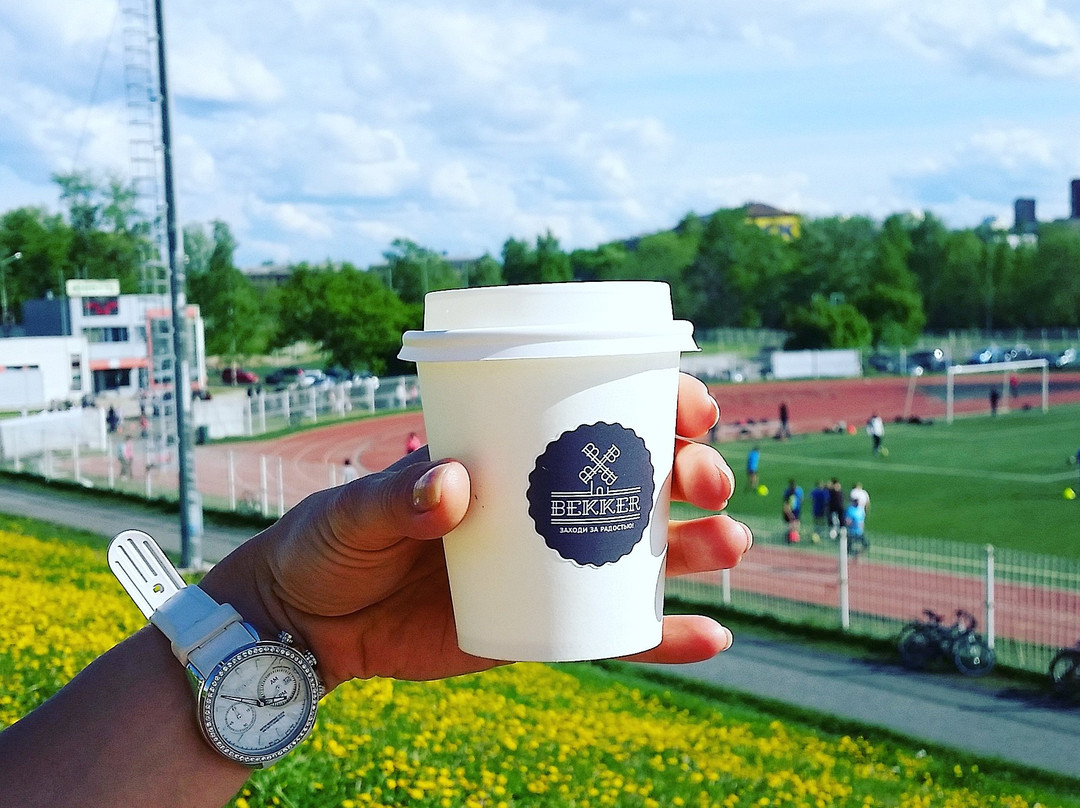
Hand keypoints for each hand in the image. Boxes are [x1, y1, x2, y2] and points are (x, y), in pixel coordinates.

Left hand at [201, 373, 750, 689]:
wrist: (310, 625)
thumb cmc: (331, 545)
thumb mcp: (355, 512)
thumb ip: (396, 498)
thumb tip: (454, 485)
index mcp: (508, 452)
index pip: (595, 410)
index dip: (657, 401)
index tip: (689, 408)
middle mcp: (541, 500)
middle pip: (640, 476)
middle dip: (690, 469)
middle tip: (706, 481)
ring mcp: (548, 563)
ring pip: (643, 550)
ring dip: (698, 544)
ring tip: (729, 543)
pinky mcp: (543, 623)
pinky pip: (615, 631)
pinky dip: (664, 635)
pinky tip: (712, 637)